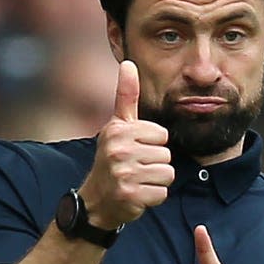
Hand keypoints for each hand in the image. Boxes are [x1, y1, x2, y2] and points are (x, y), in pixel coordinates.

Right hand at [79, 60, 174, 228]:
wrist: (96, 201)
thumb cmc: (112, 160)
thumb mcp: (117, 126)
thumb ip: (126, 96)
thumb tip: (128, 63)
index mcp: (118, 130)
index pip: (161, 135)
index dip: (152, 145)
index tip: (134, 151)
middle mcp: (118, 149)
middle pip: (166, 155)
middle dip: (155, 164)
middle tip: (134, 169)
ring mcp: (123, 173)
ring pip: (167, 173)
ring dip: (156, 181)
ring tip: (137, 181)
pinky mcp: (130, 194)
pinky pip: (162, 192)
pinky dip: (153, 197)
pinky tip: (137, 194)